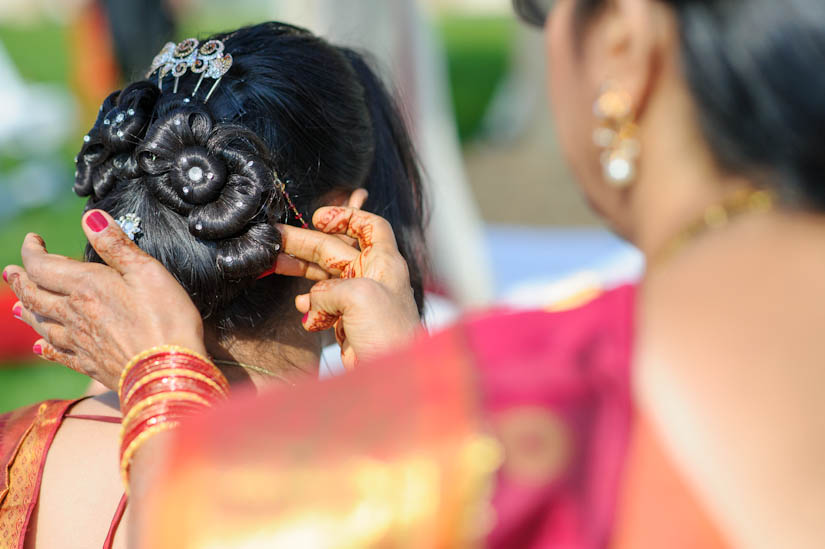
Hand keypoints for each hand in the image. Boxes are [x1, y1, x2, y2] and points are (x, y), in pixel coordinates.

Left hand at [3, 210, 204, 389]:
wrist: (168, 373)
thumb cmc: (166, 320)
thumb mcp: (148, 272)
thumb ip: (116, 245)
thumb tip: (91, 217)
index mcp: (87, 287)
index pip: (44, 265)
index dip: (32, 250)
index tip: (33, 239)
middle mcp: (75, 314)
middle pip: (35, 295)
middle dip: (20, 280)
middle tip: (10, 271)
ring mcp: (80, 342)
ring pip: (42, 324)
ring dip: (26, 311)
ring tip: (17, 305)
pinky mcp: (90, 365)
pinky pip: (58, 354)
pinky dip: (45, 348)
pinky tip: (40, 347)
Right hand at [274, 206, 420, 369]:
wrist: (391, 379)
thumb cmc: (387, 334)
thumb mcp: (359, 297)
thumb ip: (331, 288)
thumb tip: (314, 301)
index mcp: (384, 263)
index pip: (371, 226)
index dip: (347, 216)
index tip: (319, 217)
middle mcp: (374, 278)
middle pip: (337, 249)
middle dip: (306, 242)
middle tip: (276, 238)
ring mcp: (360, 301)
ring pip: (326, 276)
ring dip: (302, 270)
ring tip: (275, 264)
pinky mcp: (349, 322)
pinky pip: (324, 304)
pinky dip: (311, 305)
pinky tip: (303, 309)